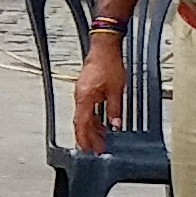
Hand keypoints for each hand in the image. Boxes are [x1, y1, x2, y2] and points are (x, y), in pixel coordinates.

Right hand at [70, 27, 124, 153]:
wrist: (104, 47)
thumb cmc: (108, 64)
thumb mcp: (116, 90)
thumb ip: (115, 109)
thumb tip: (115, 124)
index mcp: (84, 98)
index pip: (82, 124)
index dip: (85, 138)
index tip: (89, 149)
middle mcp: (80, 96)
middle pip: (81, 122)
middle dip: (89, 136)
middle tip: (97, 148)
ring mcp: (82, 92)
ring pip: (84, 115)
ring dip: (92, 127)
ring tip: (101, 138)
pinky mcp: (86, 88)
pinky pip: (87, 107)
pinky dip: (93, 117)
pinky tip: (102, 122)